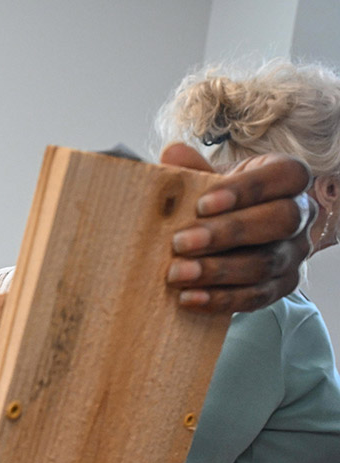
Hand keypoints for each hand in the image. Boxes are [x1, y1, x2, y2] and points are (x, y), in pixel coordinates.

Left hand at [160, 143, 312, 312]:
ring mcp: (294, 253)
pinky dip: (221, 299)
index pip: (284, 176)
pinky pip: (257, 297)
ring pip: (266, 263)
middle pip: (279, 221)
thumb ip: (191, 169)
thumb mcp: (207, 180)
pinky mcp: (282, 286)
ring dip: (217, 271)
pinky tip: (188, 298)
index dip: (247, 189)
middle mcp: (300, 214)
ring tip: (177, 274)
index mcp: (286, 177)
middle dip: (228, 233)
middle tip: (180, 243)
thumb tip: (172, 153)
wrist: (224, 236)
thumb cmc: (216, 200)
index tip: (202, 204)